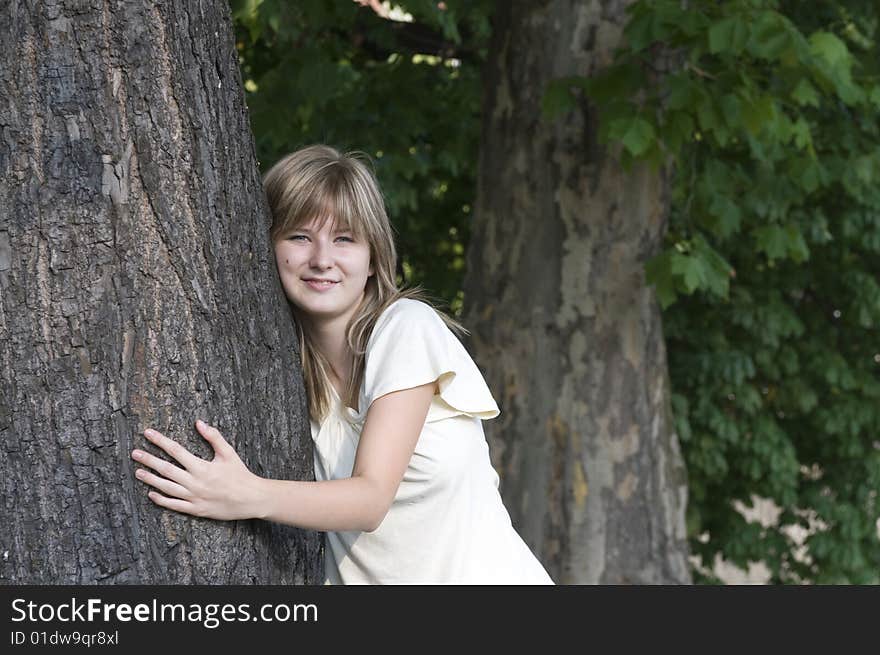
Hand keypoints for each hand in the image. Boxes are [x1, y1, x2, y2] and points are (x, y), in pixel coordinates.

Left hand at [132, 420, 264, 520]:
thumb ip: (214, 437)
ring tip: (138, 472)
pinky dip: (161, 500)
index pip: (176, 450)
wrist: (250, 499)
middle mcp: (194, 482)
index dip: (160, 441)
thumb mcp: (229, 453)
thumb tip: (199, 423)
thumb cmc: (240, 474)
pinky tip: (151, 494)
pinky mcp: (195, 509)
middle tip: (135, 453)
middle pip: (166, 469)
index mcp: (202, 467)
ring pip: (166, 488)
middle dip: (149, 460)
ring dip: (151, 480)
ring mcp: (193, 497)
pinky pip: (174, 505)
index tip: (148, 433)